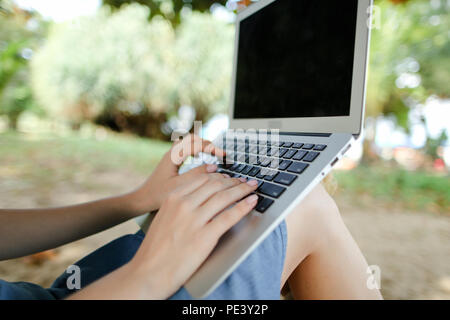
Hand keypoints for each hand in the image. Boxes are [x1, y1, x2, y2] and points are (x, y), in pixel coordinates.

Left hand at [128, 134, 224, 214]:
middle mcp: (172, 153)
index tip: (224, 156)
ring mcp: (171, 155)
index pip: (196, 145)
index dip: (212, 148)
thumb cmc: (157, 195)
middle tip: (220, 154)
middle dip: (209, 144)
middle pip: (193, 138)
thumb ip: (197, 176)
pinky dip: (197, 149)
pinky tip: (201, 159)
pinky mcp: (172, 160)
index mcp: (173, 157)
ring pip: (189, 141)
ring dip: (203, 145)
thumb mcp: (180, 187)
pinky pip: (186, 148)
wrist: (142, 199)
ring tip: (214, 154)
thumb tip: (213, 167)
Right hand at [129, 173, 258, 298]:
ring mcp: (195, 220)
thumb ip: (180, 205)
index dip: (221, 177)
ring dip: (242, 190)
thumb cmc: (156, 248)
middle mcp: (183, 204)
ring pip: (224, 197)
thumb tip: (203, 199)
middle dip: (234, 181)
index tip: (230, 178)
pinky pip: (229, 217)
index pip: (203, 179)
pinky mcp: (205, 236)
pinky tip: (252, 202)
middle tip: (245, 182)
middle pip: (215, 185)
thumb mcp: (164, 217)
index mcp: (172, 198)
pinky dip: (244, 207)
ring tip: (252, 188)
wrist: (148, 272)